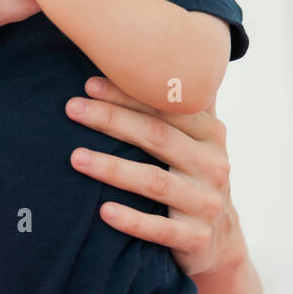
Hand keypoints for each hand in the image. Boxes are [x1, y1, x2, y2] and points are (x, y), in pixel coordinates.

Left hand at [65, 75, 245, 277]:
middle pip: (157, 137)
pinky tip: (103, 211)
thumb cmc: (195, 179)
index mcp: (211, 134)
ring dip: (112, 168)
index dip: (128, 94)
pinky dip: (132, 221)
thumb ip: (181, 104)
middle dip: (111, 120)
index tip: (89, 83)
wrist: (221, 242)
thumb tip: (157, 51)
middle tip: (71, 108)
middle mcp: (214, 164)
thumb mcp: (198, 140)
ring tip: (75, 157)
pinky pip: (160, 229)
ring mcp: (206, 203)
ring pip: (154, 182)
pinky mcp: (196, 238)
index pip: (166, 108)